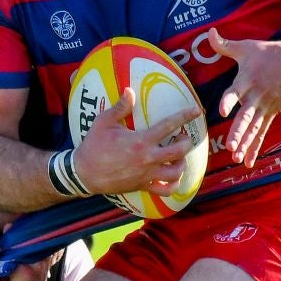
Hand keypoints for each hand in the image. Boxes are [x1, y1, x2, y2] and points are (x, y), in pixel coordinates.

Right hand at [71, 92, 190, 196]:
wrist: (84, 173)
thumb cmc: (93, 146)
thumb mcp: (103, 122)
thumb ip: (120, 107)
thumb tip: (130, 90)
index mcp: (141, 140)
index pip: (169, 125)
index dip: (185, 116)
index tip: (196, 110)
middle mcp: (148, 158)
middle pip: (180, 150)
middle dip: (186, 141)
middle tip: (181, 136)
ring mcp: (147, 174)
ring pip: (177, 172)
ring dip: (182, 162)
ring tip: (178, 156)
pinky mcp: (143, 186)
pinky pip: (166, 190)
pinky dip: (174, 185)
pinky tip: (173, 177)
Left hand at [210, 30, 280, 166]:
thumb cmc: (270, 53)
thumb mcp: (247, 47)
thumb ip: (224, 44)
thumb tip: (207, 32)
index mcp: (246, 81)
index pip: (235, 92)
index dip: (229, 101)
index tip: (222, 110)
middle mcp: (255, 97)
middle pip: (246, 117)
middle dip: (238, 132)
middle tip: (231, 146)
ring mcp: (265, 107)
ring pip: (254, 128)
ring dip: (245, 143)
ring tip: (236, 157)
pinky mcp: (271, 113)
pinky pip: (262, 133)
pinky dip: (255, 147)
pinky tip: (248, 162)